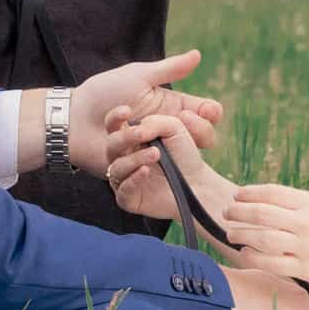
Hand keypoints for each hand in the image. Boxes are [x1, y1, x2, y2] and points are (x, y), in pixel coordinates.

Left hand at [70, 49, 223, 172]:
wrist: (73, 118)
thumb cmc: (104, 92)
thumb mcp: (138, 76)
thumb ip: (169, 69)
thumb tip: (199, 54)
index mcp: (171, 107)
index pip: (203, 113)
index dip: (210, 113)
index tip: (208, 111)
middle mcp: (166, 130)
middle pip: (201, 137)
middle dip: (198, 131)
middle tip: (185, 123)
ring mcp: (154, 150)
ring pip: (181, 156)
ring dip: (170, 145)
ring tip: (156, 141)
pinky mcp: (137, 167)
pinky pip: (150, 169)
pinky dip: (142, 160)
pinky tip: (138, 154)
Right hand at [103, 112, 234, 222]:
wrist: (197, 182)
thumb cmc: (184, 153)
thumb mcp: (173, 128)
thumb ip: (154, 122)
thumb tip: (136, 128)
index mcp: (130, 139)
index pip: (112, 126)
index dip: (114, 118)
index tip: (126, 111)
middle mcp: (124, 157)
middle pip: (111, 146)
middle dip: (125, 138)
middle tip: (143, 134)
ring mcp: (125, 178)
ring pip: (117, 168)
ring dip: (135, 159)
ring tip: (156, 154)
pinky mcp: (129, 198)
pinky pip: (122, 190)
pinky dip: (133, 179)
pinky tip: (146, 171)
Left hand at [223, 184, 308, 289]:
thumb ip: (288, 201)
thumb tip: (249, 197)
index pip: (271, 193)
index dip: (248, 193)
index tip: (235, 195)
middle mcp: (306, 223)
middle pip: (263, 214)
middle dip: (239, 212)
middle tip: (226, 213)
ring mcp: (305, 247)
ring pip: (264, 239)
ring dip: (242, 235)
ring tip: (231, 233)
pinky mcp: (305, 269)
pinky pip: (272, 263)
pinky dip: (254, 257)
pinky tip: (245, 252)